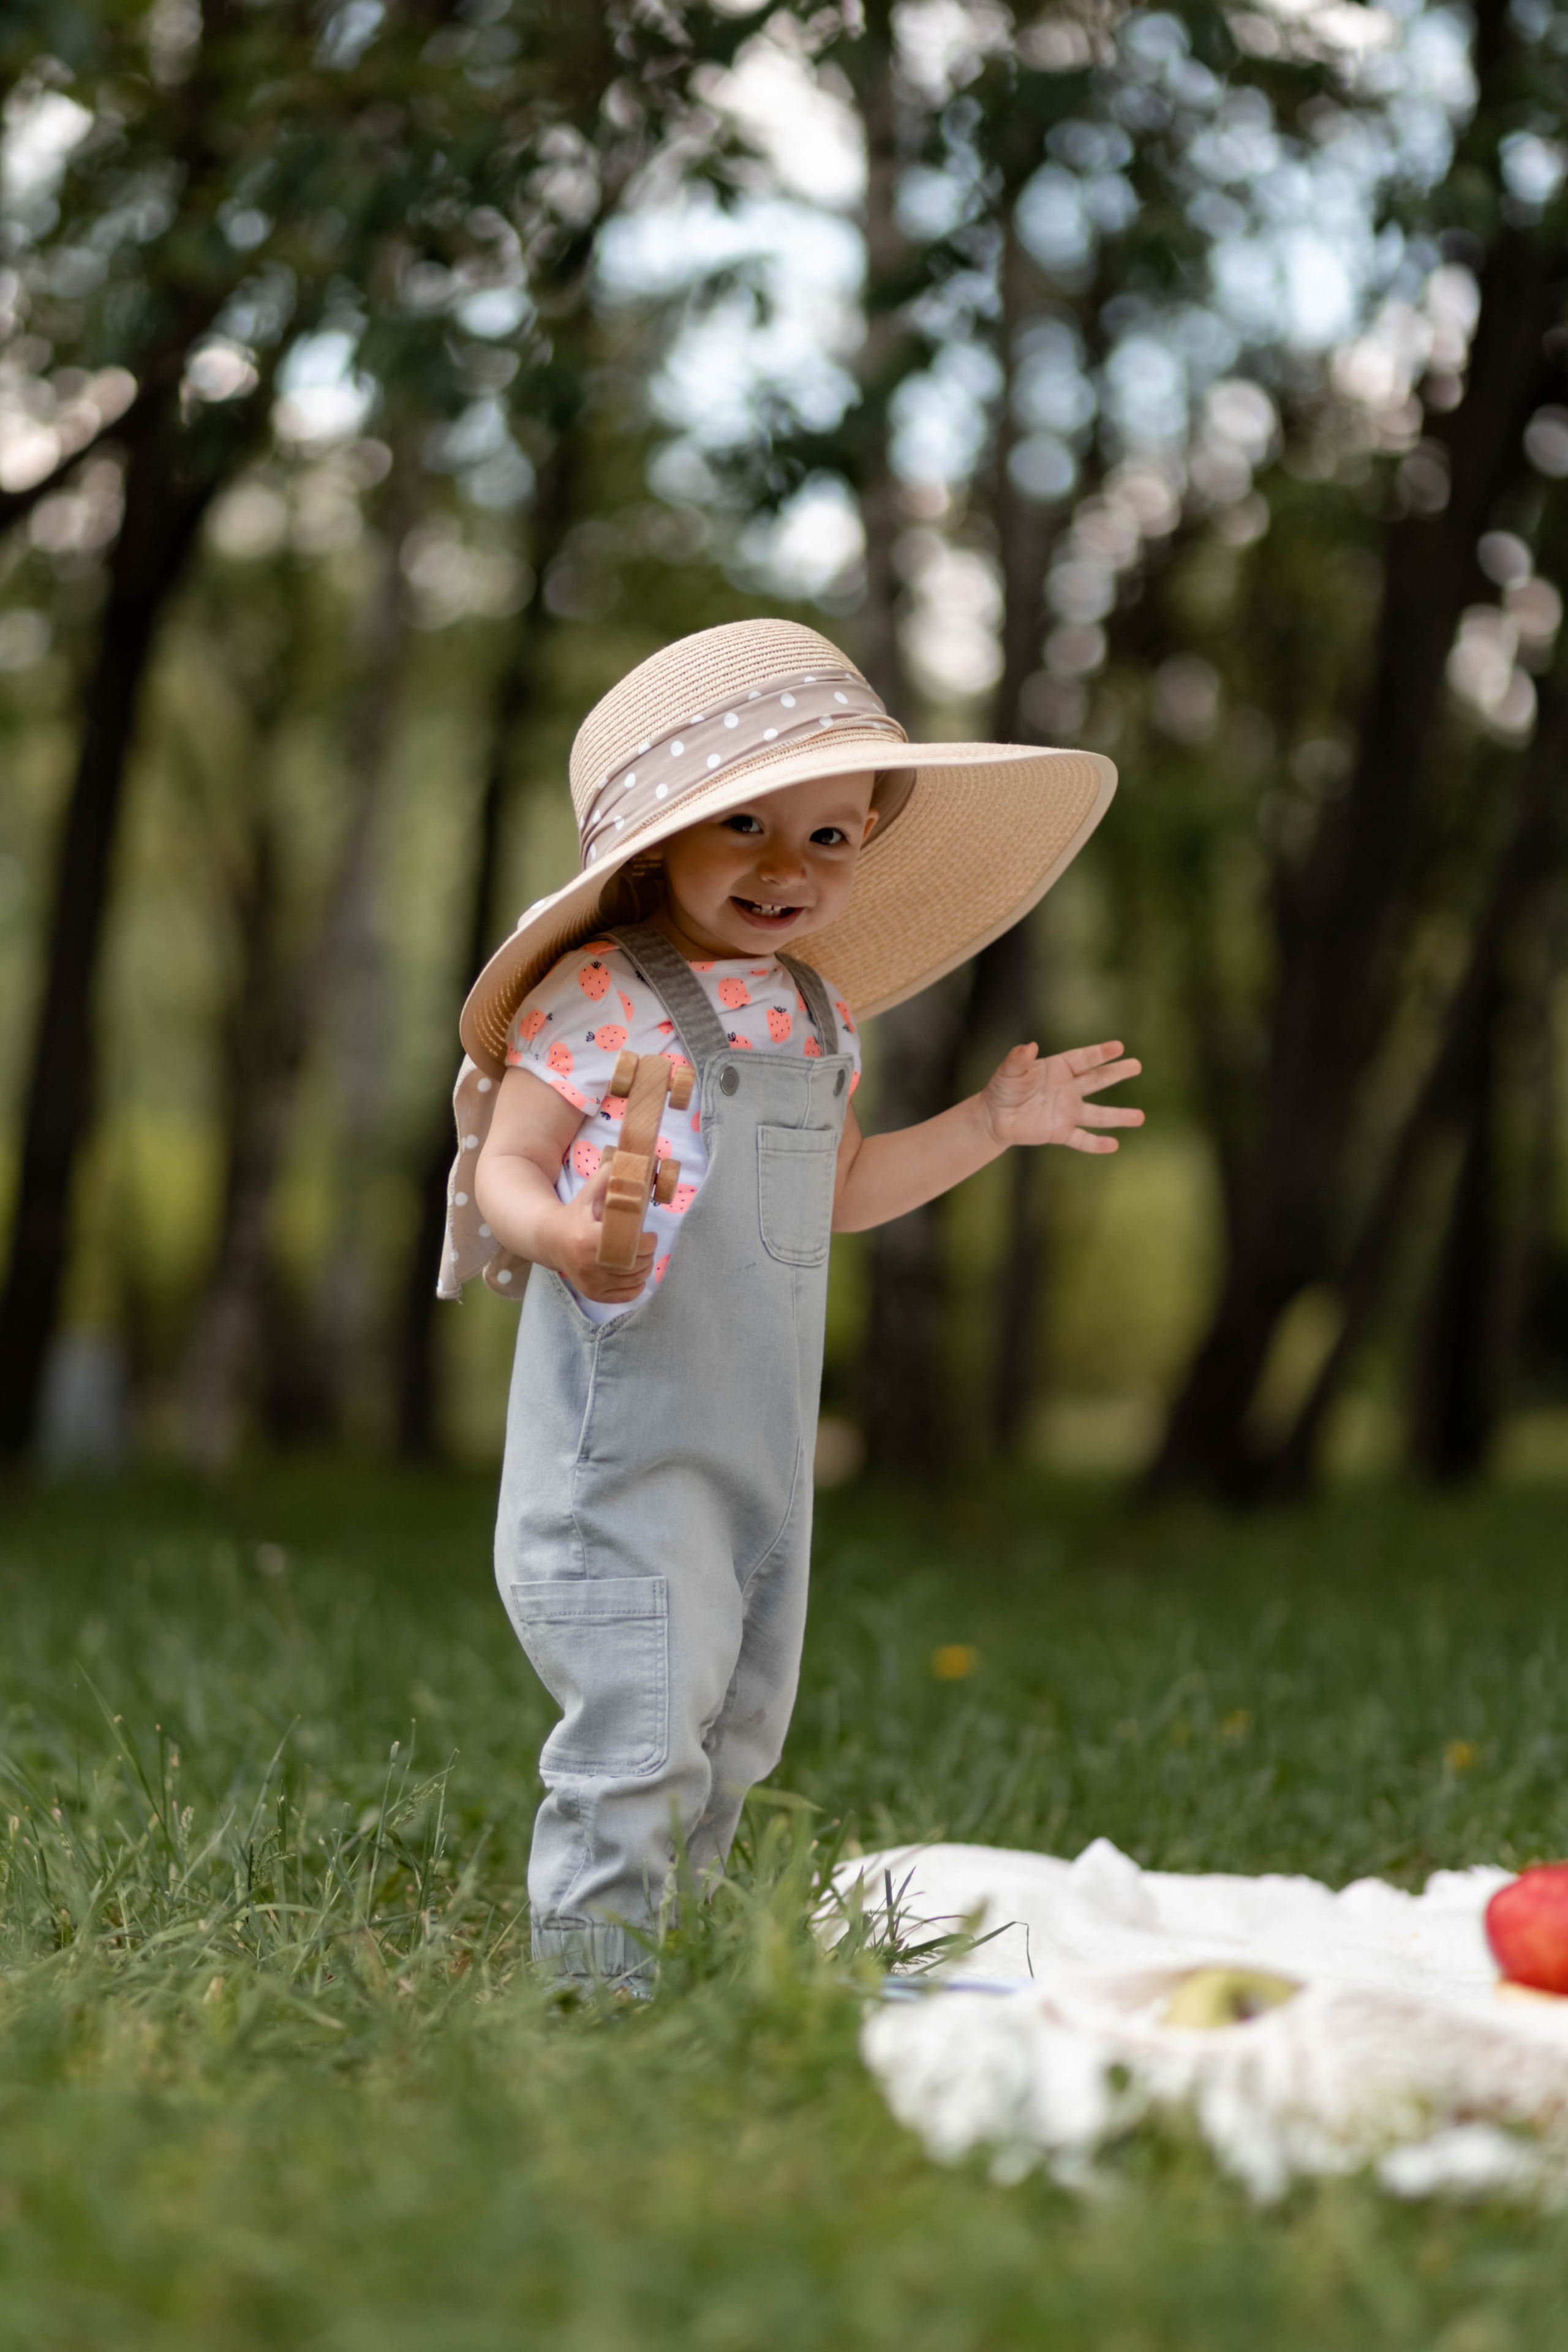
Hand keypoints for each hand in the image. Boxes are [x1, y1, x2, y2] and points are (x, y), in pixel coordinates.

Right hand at [542, 1159, 655, 1303]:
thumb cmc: (575, 1214)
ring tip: (641, 1256)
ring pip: (633, 1280)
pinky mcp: (593, 1294)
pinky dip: (636, 1286)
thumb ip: (607, 1178)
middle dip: (648, 1254)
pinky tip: (633, 1273)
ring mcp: (591, 1282)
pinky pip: (626, 1295)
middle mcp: (589, 1265)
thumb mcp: (588, 1194)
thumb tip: (627, 1161)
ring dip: (644, 1269)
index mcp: (589, 1239)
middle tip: (647, 1245)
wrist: (550, 1240)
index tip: (648, 1234)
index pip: (632, 1247)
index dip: (647, 1242)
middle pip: (635, 1265)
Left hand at [979, 1039, 1143, 1155]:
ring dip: (1119, 1116)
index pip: (1083, 1059)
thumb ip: (1018, 1059)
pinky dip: (1096, 1144)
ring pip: (1097, 1114)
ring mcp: (1067, 1112)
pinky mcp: (1061, 1132)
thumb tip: (1030, 1046)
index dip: (1100, 1053)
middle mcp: (1069, 1089)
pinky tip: (1113, 1145)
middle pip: (1097, 1080)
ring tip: (1140, 1117)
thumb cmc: (1003, 1088)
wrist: (995, 1117)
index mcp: (1059, 1068)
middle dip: (1117, 1073)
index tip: (1119, 1047)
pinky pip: (1082, 1139)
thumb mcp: (1009, 1071)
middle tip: (1137, 1066)